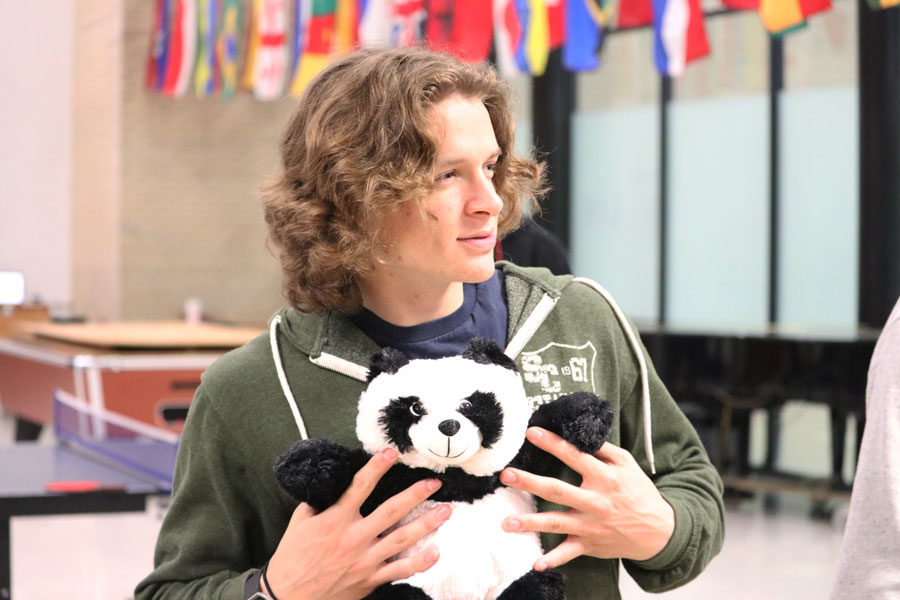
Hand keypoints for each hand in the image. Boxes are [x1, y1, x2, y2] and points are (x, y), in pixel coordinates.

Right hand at [266, 448, 451, 599]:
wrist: (288, 596)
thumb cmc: (292, 557)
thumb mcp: (299, 522)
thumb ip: (318, 502)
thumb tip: (331, 484)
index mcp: (336, 520)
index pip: (360, 487)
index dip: (376, 467)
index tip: (391, 453)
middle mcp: (354, 538)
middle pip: (391, 511)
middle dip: (415, 494)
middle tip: (433, 483)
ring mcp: (365, 560)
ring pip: (402, 539)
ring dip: (426, 524)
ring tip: (445, 512)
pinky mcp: (369, 580)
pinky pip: (399, 571)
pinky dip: (419, 563)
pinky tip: (435, 553)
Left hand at [499, 427, 673, 569]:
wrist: (659, 531)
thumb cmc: (639, 492)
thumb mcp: (627, 464)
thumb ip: (603, 449)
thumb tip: (580, 433)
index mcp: (605, 477)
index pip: (574, 456)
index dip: (553, 443)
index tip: (531, 433)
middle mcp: (595, 501)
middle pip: (558, 490)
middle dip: (530, 482)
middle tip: (507, 475)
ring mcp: (591, 525)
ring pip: (557, 523)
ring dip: (531, 523)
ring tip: (507, 522)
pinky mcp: (590, 544)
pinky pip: (569, 553)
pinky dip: (554, 560)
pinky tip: (536, 564)